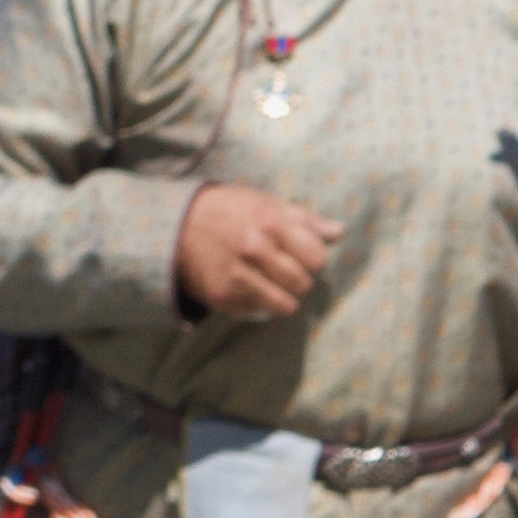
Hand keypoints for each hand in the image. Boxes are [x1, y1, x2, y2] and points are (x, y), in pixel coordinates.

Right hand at [172, 185, 338, 320]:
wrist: (178, 227)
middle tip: (287, 271)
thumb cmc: (229, 212)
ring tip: (273, 285)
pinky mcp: (223, 297)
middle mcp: (253, 250)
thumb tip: (339, 232)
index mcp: (269, 223)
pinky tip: (249, 288)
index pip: (316, 258)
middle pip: (302, 283)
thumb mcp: (265, 204)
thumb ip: (304, 220)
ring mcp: (237, 276)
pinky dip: (259, 304)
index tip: (303, 256)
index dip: (314, 259)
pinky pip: (259, 313)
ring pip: (285, 305)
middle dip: (300, 279)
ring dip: (284, 297)